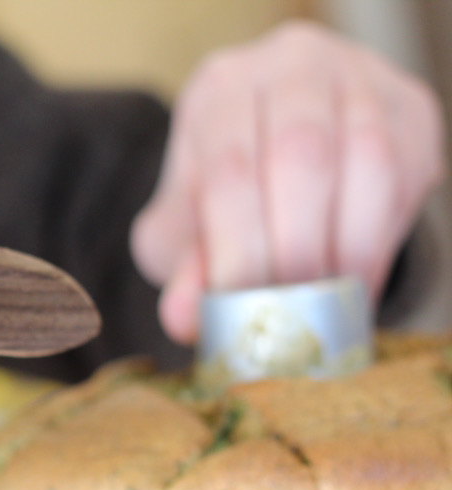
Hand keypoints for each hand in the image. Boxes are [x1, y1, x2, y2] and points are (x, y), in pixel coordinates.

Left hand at [131, 20, 445, 343]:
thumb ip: (183, 269)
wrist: (278, 156)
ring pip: (367, 159)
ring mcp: (358, 79)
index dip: (239, 248)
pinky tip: (358, 281)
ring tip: (329, 307)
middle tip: (290, 313)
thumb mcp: (185, 231)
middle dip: (296, 248)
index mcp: (221, 89)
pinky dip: (383, 238)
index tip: (241, 309)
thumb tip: (184, 321)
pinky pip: (406, 172)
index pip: (229, 168)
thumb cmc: (223, 197)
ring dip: (350, 247)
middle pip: (301, 155)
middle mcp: (290, 66)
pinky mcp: (408, 109)